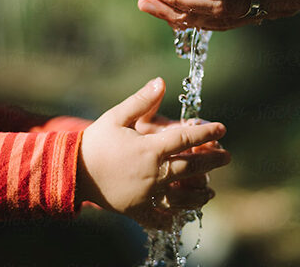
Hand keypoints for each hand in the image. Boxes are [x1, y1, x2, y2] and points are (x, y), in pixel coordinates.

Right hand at [77, 77, 229, 229]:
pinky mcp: (137, 210)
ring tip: (211, 192)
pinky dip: (173, 218)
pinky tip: (182, 215)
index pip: (186, 139)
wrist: (72, 171)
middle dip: (213, 161)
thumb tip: (161, 81)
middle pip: (192, 168)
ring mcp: (146, 195)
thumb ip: (141, 100)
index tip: (222, 128)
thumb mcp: (117, 116)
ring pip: (182, 198)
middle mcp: (153, 174)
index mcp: (150, 149)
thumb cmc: (96, 141)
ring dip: (200, 194)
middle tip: (227, 156)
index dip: (207, 132)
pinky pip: (160, 218)